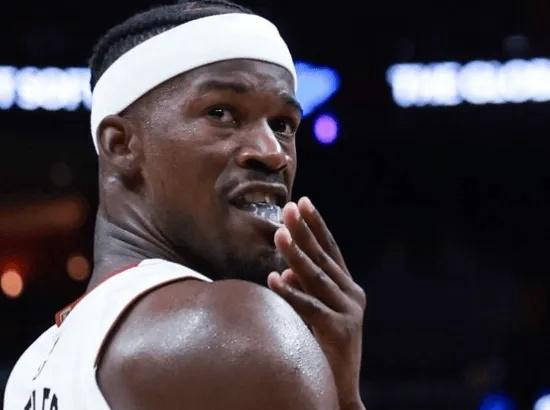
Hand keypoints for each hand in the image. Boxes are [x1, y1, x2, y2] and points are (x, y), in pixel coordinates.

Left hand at [267, 197, 366, 409]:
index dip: (317, 225)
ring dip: (296, 254)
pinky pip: (309, 308)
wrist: (338, 388)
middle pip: (324, 257)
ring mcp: (349, 313)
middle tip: (289, 207)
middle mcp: (353, 296)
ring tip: (279, 234)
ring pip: (317, 278)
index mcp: (349, 288)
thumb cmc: (322, 347)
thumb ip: (305, 291)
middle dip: (305, 231)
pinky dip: (291, 293)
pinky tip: (274, 278)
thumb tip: (283, 271)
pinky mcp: (340, 332)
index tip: (304, 202)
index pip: (331, 250)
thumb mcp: (317, 312)